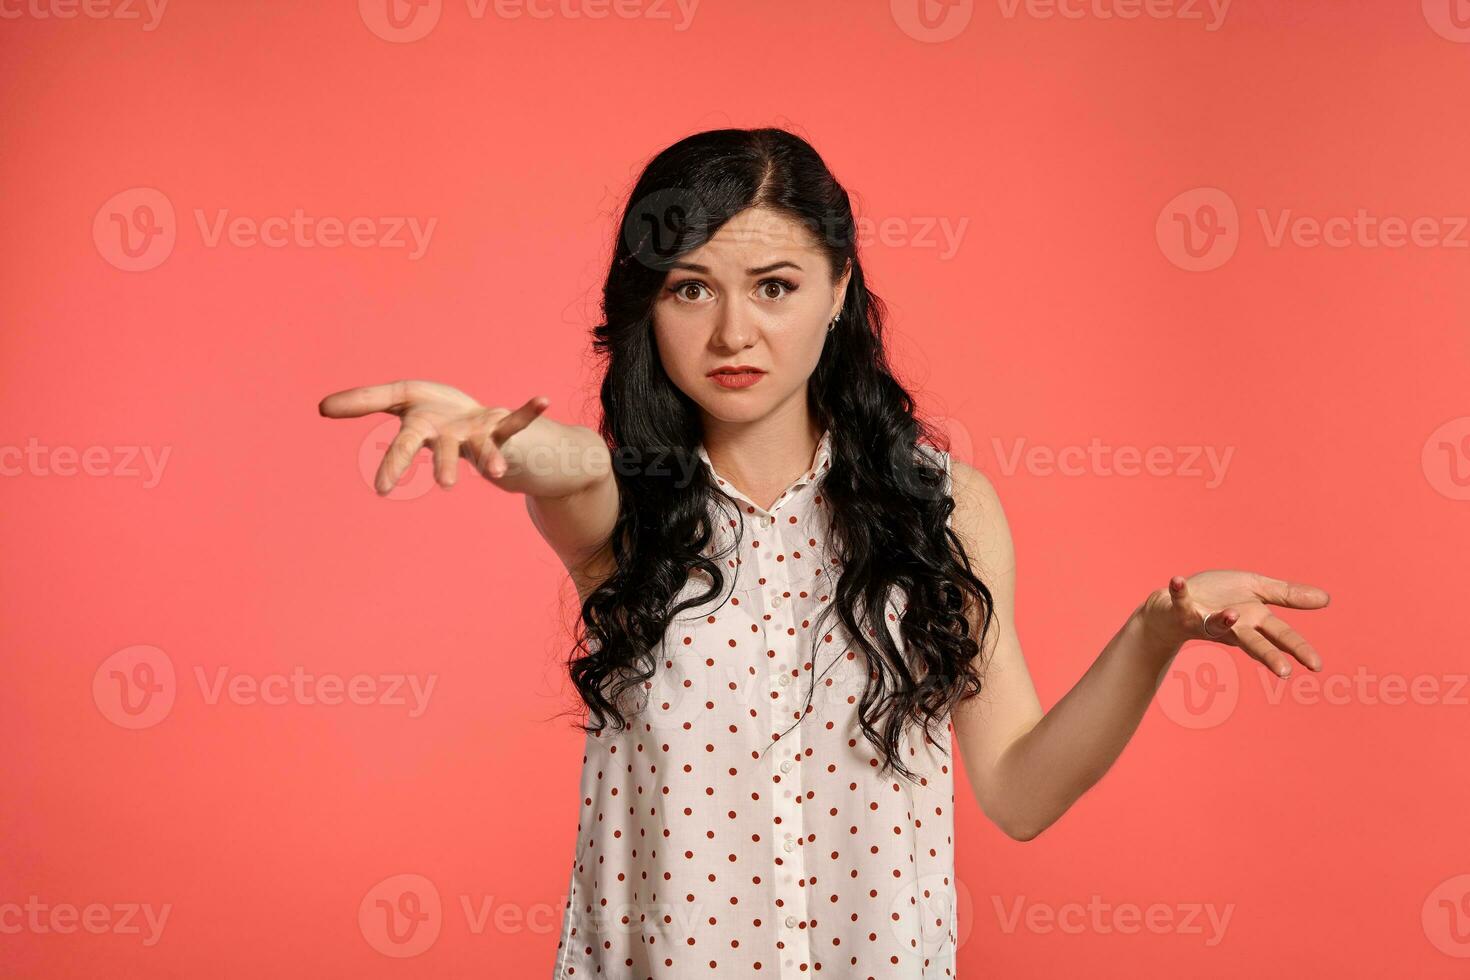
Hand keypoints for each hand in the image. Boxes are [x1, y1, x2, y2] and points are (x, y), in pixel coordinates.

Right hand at [318, 379, 548, 493]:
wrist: (477, 424)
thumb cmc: (434, 413)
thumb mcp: (398, 400)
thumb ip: (363, 402)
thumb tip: (320, 408)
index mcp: (423, 429)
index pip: (404, 445)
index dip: (393, 464)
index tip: (383, 488)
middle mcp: (450, 437)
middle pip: (444, 451)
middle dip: (444, 466)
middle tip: (447, 486)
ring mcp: (477, 435)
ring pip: (483, 449)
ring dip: (490, 458)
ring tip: (499, 471)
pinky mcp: (501, 428)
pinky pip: (517, 421)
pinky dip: (530, 411)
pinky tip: (543, 400)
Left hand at [1140, 570, 1329, 676]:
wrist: (1175, 604)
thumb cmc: (1219, 597)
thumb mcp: (1257, 591)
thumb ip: (1288, 596)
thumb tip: (1327, 599)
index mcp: (1253, 621)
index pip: (1281, 636)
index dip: (1298, 650)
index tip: (1316, 665)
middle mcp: (1231, 626)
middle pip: (1253, 642)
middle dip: (1268, 655)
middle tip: (1284, 672)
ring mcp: (1205, 620)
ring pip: (1215, 624)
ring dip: (1223, 620)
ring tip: (1232, 615)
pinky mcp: (1181, 609)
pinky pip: (1178, 599)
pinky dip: (1178, 591)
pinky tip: (1177, 579)